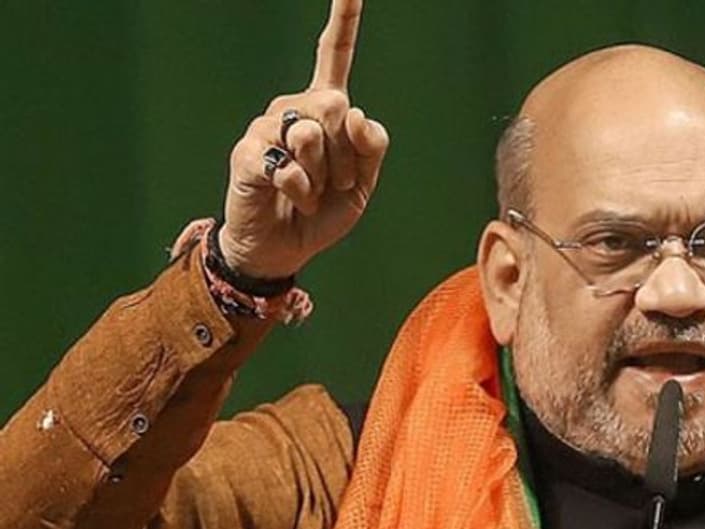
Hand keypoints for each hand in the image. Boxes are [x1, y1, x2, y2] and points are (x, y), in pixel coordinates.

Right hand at [221, 0, 389, 279]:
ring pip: (315, 135)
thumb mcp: (364, 183)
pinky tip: (290, 197)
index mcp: (326, 108)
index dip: (343, 21)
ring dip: (326, 176)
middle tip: (336, 183)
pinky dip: (303, 191)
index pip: (335, 56)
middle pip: (338, 106)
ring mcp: (268, 126)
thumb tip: (354, 113)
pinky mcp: (249, 152)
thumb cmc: (323, 211)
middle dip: (348, 156)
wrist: (283, 247)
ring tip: (311, 191)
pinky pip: (292, 166)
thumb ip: (371, 146)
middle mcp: (295, 107)